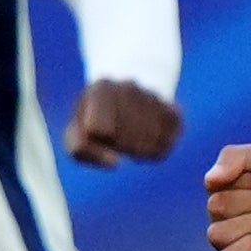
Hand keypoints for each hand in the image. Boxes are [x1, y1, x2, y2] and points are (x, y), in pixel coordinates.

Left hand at [66, 78, 180, 164]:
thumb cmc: (93, 119)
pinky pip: (166, 144)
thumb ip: (80, 149)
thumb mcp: (76, 131)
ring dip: (137, 148)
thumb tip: (115, 162)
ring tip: (131, 134)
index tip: (98, 134)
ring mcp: (155, 98)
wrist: (124, 95)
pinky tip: (147, 135)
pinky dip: (155, 147)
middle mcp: (130, 87)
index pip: (99, 130)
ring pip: (148, 144)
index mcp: (102, 87)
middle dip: (118, 146)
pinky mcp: (174, 112)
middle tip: (116, 136)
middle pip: (124, 141)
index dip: (98, 140)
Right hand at [205, 141, 250, 250]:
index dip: (241, 182)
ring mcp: (238, 244)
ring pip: (216, 234)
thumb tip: (209, 180)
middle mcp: (230, 220)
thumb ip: (233, 156)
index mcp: (231, 194)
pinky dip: (247, 248)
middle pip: (214, 208)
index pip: (213, 186)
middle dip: (247, 202)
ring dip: (248, 224)